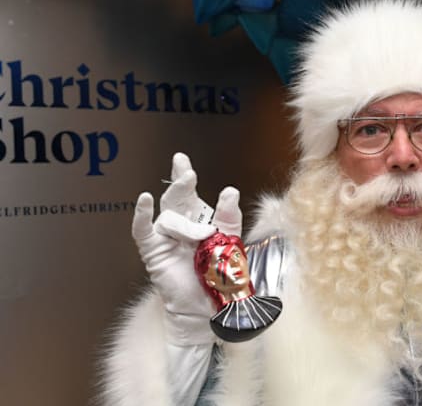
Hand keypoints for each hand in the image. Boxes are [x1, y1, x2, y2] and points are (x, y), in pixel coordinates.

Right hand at [131, 153, 242, 344]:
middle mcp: (180, 226)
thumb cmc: (221, 277)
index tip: (181, 160)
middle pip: (176, 199)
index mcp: (199, 220)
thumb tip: (230, 190)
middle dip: (181, 184)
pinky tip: (145, 200)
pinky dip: (142, 217)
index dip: (183, 176)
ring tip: (201, 235)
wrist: (211, 308)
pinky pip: (144, 232)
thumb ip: (229, 218)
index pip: (190, 194)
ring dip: (185, 223)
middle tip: (188, 173)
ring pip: (170, 218)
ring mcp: (166, 238)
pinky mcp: (155, 252)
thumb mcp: (231, 243)